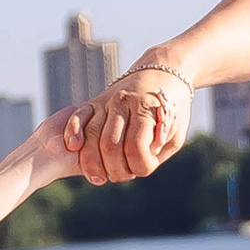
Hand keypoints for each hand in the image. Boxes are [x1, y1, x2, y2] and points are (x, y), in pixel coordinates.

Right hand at [61, 69, 190, 185]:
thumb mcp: (176, 132)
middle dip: (116, 170)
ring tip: (102, 176)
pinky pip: (78, 118)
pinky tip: (74, 149)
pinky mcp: (94, 102)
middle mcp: (122, 102)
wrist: (162, 72)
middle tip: (124, 175)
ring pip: (91, 136)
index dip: (139, 168)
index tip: (144, 169)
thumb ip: (158, 151)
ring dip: (94, 164)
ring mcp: (105, 101)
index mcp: (146, 109)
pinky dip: (73, 135)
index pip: (135, 148)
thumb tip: (137, 164)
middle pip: (109, 145)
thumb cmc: (171, 108)